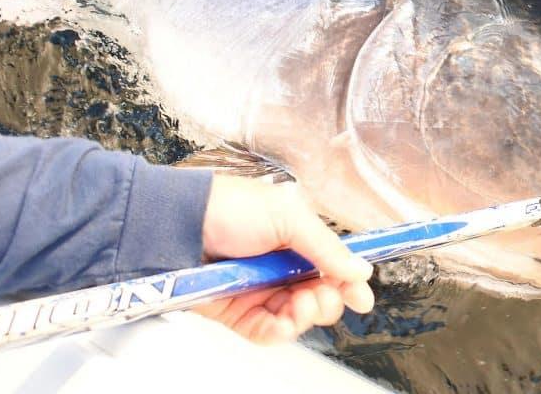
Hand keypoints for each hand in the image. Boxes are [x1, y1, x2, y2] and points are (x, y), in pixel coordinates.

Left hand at [194, 175, 374, 343]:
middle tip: (322, 295)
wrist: (179, 225)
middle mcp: (283, 267)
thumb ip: (327, 247)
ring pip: (298, 318)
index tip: (361, 298)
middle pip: (321, 297)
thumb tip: (360, 269)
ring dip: (305, 316)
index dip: (350, 284)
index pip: (334, 267)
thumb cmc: (229, 207)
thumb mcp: (289, 216)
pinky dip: (279, 332)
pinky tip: (282, 323)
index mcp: (299, 239)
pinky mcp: (239, 312)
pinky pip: (267, 332)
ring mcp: (262, 291)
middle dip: (328, 300)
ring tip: (299, 305)